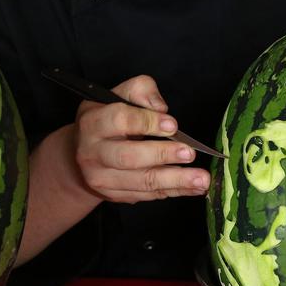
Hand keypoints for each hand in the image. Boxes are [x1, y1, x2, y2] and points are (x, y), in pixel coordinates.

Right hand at [73, 74, 210, 201]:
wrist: (84, 151)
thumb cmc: (108, 119)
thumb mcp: (118, 95)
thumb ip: (141, 91)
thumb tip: (161, 107)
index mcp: (93, 122)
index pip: (119, 121)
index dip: (147, 122)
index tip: (173, 125)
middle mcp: (92, 153)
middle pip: (129, 157)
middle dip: (161, 155)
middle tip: (189, 153)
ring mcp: (102, 178)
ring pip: (141, 182)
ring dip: (174, 181)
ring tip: (201, 178)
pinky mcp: (114, 195)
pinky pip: (148, 194)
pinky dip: (173, 191)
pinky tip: (194, 188)